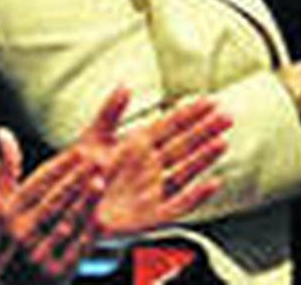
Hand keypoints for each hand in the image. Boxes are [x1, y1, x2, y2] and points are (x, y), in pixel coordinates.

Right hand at [0, 129, 104, 284]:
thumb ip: (7, 168)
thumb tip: (3, 133)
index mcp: (10, 213)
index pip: (40, 184)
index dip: (62, 167)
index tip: (80, 151)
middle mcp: (23, 233)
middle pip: (55, 200)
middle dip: (78, 179)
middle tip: (99, 159)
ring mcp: (38, 254)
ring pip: (67, 222)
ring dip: (85, 201)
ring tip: (101, 180)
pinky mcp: (55, 272)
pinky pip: (75, 248)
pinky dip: (88, 230)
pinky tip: (100, 215)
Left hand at [72, 87, 229, 236]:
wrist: (73, 208)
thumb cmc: (82, 174)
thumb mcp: (93, 138)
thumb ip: (110, 111)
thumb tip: (126, 84)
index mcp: (139, 145)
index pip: (171, 125)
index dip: (190, 113)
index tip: (210, 100)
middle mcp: (151, 166)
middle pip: (183, 144)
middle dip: (205, 130)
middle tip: (226, 115)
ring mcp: (153, 190)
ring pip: (185, 170)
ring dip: (204, 158)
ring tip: (221, 142)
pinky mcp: (152, 215)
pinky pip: (179, 205)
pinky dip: (196, 196)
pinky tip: (212, 184)